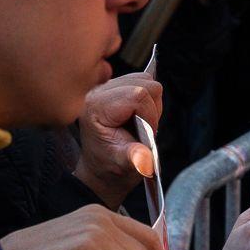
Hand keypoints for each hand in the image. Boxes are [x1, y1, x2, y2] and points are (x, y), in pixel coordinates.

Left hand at [72, 72, 163, 206]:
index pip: (138, 95)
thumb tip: (144, 159)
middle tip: (143, 129)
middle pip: (145, 83)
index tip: (145, 135)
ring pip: (146, 80)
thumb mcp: (123, 165)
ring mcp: (106, 86)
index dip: (149, 115)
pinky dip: (147, 98)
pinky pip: (142, 81)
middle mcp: (98, 92)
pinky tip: (137, 114)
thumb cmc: (109, 166)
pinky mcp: (114, 86)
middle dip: (152, 108)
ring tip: (140, 123)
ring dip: (150, 103)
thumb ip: (134, 159)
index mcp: (97, 108)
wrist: (100, 169)